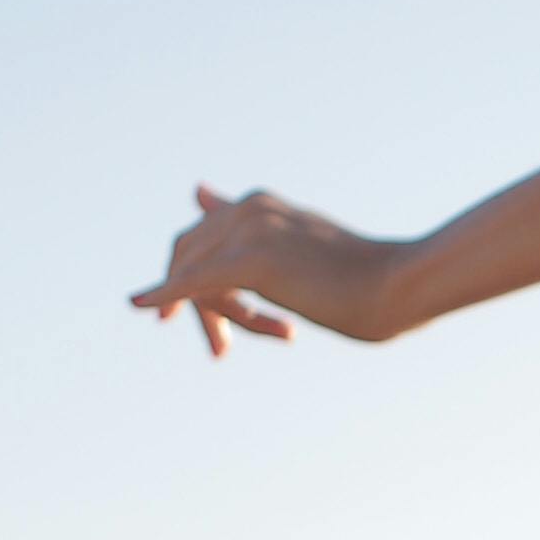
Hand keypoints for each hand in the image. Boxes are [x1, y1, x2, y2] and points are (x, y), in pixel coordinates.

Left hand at [131, 182, 406, 359]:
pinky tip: (141, 307)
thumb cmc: (361, 277)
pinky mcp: (254, 260)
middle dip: (198, 305)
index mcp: (259, 205)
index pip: (200, 239)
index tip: (168, 315)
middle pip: (189, 258)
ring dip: (210, 318)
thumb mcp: (296, 251)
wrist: (397, 285)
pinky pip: (195, 282)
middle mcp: (249, 208)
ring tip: (233, 348)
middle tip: (221, 348)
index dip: (184, 277)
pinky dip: (166, 296)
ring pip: (196, 277)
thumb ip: (247, 230)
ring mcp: (251, 230)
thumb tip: (198, 191)